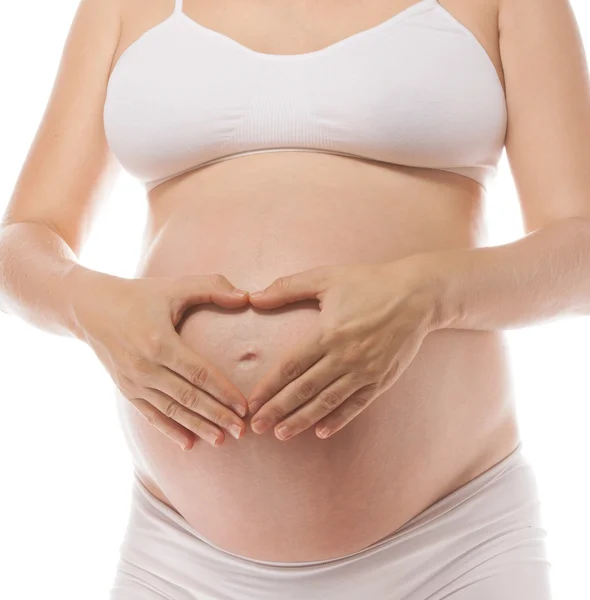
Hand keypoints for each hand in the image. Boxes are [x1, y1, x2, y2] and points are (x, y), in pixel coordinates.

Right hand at [70, 269, 249, 450]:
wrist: (91, 308)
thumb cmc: (140, 295)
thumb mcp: (175, 286)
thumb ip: (212, 287)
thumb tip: (247, 297)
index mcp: (159, 342)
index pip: (199, 373)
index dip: (223, 391)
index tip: (244, 406)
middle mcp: (145, 366)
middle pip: (188, 397)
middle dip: (217, 415)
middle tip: (242, 431)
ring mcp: (133, 381)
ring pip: (171, 410)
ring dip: (197, 427)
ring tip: (222, 440)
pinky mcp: (126, 389)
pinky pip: (151, 414)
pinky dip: (170, 430)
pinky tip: (189, 444)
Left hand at [246, 259, 439, 440]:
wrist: (418, 295)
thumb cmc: (370, 283)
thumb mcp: (327, 277)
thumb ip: (288, 287)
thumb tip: (255, 298)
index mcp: (327, 332)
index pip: (291, 366)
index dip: (269, 386)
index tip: (252, 402)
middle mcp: (344, 356)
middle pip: (304, 389)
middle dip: (278, 409)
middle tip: (258, 426)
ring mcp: (365, 370)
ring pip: (327, 401)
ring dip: (302, 419)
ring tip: (282, 433)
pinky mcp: (381, 378)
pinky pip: (356, 404)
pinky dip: (339, 419)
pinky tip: (322, 431)